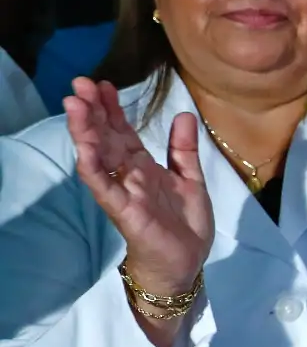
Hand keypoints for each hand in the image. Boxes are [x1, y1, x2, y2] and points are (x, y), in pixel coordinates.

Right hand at [64, 79, 211, 296]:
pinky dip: (94, 168)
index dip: (112, 109)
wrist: (186, 262)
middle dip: (93, 111)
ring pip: (100, 156)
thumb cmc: (185, 224)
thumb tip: (184, 114)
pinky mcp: (124, 210)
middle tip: (80, 83)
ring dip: (86, 131)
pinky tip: (84, 149)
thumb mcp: (191, 180)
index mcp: (144, 166)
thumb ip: (184, 149)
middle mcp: (129, 175)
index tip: (102, 84)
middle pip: (106, 138)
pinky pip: (105, 187)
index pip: (123, 132)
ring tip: (75, 106)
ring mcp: (124, 191)